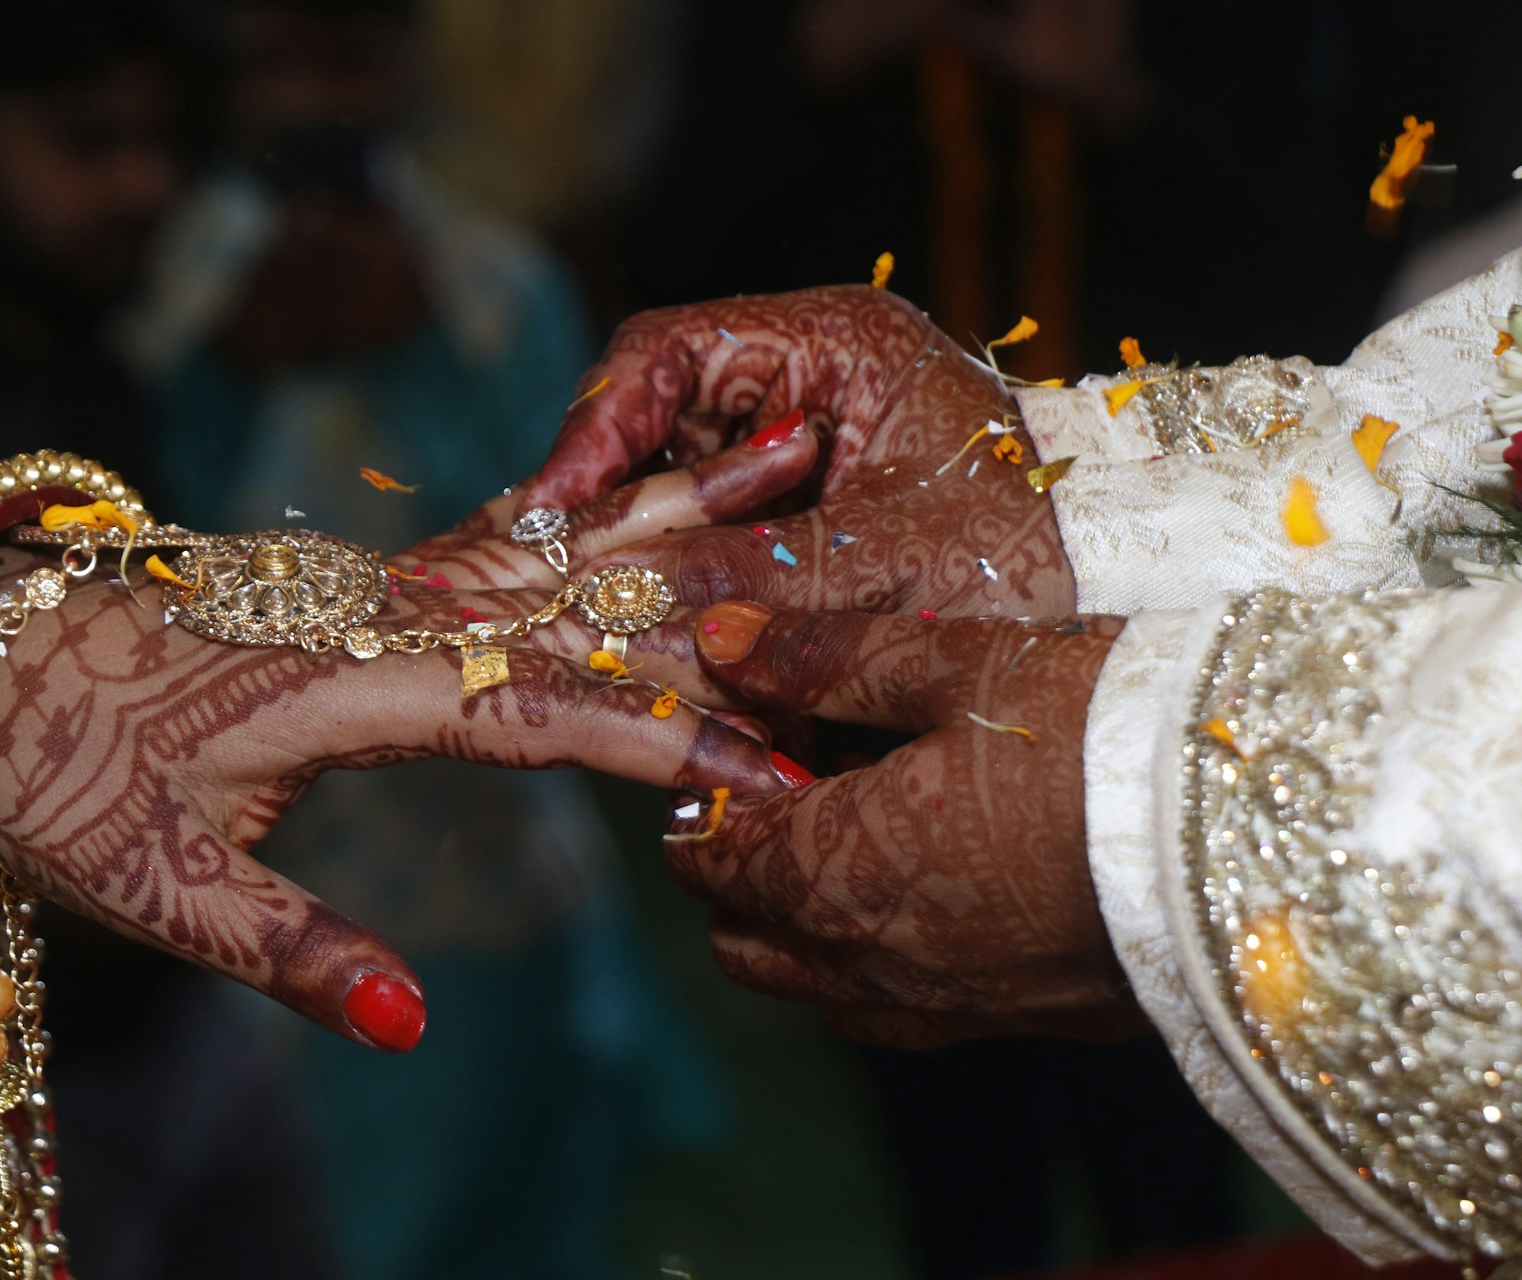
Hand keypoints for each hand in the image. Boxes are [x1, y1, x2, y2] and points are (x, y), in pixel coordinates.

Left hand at [0, 549, 795, 1053]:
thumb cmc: (53, 771)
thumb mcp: (154, 886)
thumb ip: (291, 950)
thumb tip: (414, 1027)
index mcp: (345, 680)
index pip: (537, 710)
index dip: (657, 742)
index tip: (767, 765)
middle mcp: (376, 608)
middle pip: (570, 590)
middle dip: (706, 567)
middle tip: (831, 513)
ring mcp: (371, 581)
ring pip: (545, 551)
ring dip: (666, 514)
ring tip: (780, 452)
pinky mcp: (363, 584)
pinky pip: (503, 554)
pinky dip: (596, 534)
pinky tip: (659, 508)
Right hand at [520, 286, 1075, 617]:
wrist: (1126, 597)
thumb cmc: (1042, 552)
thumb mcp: (891, 562)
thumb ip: (757, 574)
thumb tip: (625, 602)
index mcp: (834, 341)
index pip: (670, 350)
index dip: (597, 425)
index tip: (559, 507)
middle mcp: (808, 377)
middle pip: (658, 421)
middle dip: (616, 505)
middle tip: (570, 579)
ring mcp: (802, 441)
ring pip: (677, 486)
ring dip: (650, 556)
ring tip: (618, 619)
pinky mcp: (803, 507)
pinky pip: (715, 536)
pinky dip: (693, 587)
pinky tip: (678, 638)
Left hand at [668, 599, 1140, 1046]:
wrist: (1270, 834)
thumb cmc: (1102, 733)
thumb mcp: (956, 665)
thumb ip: (823, 658)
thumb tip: (719, 640)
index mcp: (833, 873)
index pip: (705, 858)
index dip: (711, 793)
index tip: (758, 736)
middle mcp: (871, 966)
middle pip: (744, 938)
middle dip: (744, 866)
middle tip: (805, 779)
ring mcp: (946, 1009)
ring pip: (818, 984)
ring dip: (809, 918)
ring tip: (876, 825)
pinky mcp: (1021, 1026)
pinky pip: (904, 1010)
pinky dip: (885, 957)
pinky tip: (945, 879)